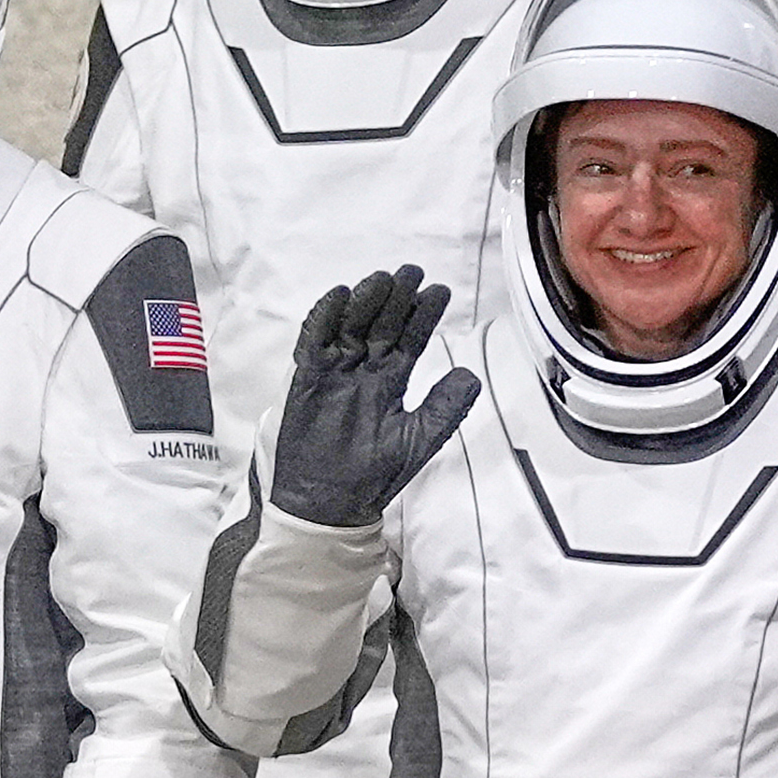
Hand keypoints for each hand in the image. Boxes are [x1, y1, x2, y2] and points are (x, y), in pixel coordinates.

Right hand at [266, 266, 482, 528]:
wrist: (328, 504)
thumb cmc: (372, 476)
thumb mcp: (418, 440)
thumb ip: (444, 408)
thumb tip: (470, 376)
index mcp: (391, 381)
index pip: (410, 339)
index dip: (423, 316)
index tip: (439, 292)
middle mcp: (364, 371)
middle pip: (380, 324)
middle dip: (396, 299)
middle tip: (411, 274)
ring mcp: (335, 372)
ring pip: (350, 326)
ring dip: (365, 301)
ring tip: (381, 281)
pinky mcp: (307, 379)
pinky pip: (313, 343)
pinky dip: (323, 319)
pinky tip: (338, 296)